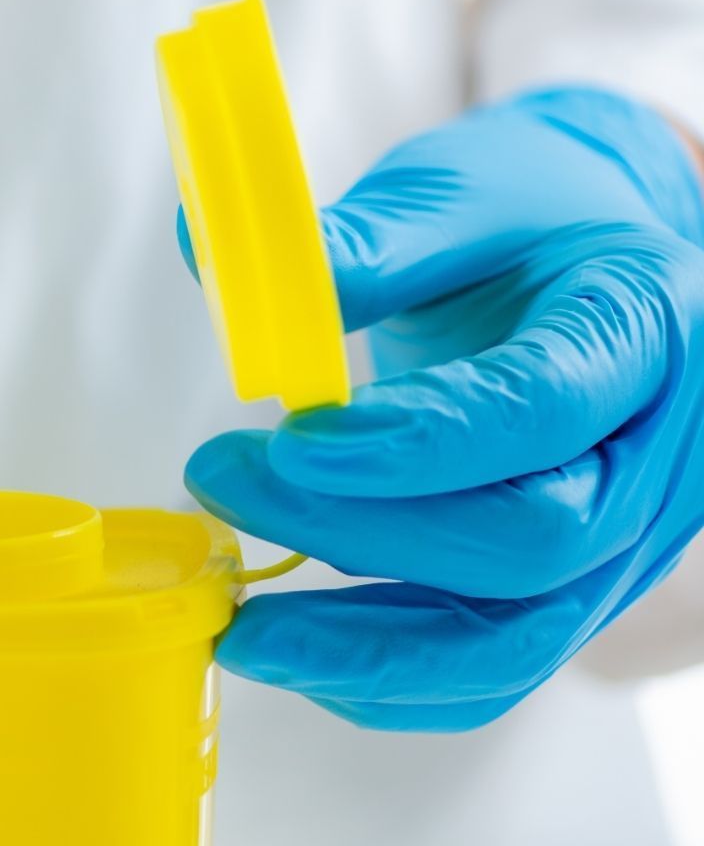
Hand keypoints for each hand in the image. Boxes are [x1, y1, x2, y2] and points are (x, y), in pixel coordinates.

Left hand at [182, 86, 703, 730]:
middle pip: (530, 539)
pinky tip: (292, 651)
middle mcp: (660, 454)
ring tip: (240, 624)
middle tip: (221, 481)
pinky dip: (388, 680)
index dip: (417, 443)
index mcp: (645, 327)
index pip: (543, 411)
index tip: (294, 443)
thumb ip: (359, 242)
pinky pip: (493, 666)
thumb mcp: (457, 191)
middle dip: (362, 531)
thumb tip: (212, 261)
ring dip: (366, 647)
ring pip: (516, 636)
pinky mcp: (575, 589)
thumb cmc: (526, 214)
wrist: (592, 256)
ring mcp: (628, 538)